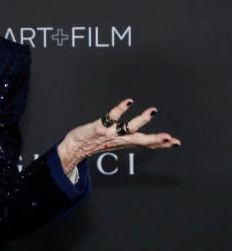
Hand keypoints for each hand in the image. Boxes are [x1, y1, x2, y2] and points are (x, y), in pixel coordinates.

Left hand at [57, 98, 181, 173]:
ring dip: (140, 120)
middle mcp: (119, 139)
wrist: (73, 148)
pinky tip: (129, 101)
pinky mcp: (99, 127)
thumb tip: (143, 139)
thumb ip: (130, 139)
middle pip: (141, 140)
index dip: (161, 144)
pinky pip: (111, 117)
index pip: (146, 144)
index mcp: (125, 143)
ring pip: (128, 128)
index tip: (177, 143)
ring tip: (152, 111)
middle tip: (171, 139)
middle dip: (157, 140)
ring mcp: (110, 133)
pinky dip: (120, 109)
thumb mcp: (116, 143)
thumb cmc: (95, 143)